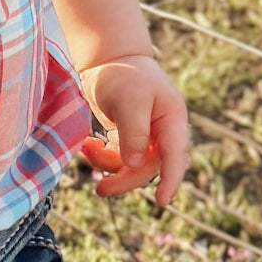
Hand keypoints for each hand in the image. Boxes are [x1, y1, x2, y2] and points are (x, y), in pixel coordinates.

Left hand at [78, 53, 188, 205]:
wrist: (108, 59)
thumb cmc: (124, 74)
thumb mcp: (129, 100)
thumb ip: (134, 133)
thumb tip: (135, 165)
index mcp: (172, 121)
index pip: (175, 157)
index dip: (170, 181)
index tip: (162, 203)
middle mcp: (162, 132)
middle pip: (148, 168)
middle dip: (124, 180)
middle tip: (100, 190)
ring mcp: (146, 136)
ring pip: (131, 167)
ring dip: (108, 166)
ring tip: (87, 150)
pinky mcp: (128, 137)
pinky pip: (117, 158)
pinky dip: (101, 156)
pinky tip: (87, 144)